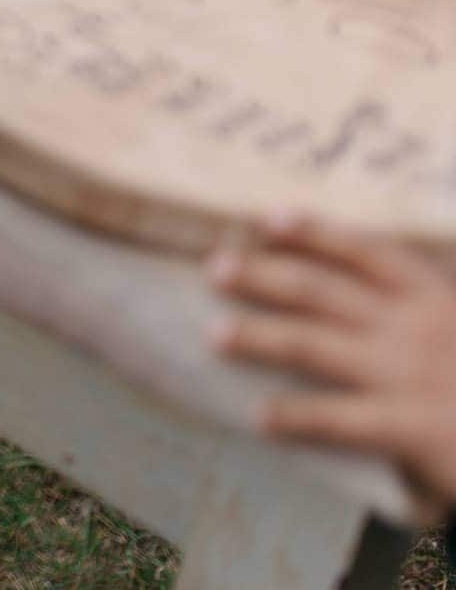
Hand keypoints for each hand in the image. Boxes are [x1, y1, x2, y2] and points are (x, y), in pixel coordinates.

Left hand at [209, 213, 455, 509]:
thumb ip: (424, 317)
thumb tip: (371, 307)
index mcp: (439, 300)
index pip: (367, 252)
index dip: (316, 232)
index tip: (267, 218)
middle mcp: (418, 327)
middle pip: (320, 290)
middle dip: (263, 275)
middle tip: (213, 267)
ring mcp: (412, 375)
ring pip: (313, 345)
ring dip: (257, 336)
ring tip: (214, 334)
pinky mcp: (415, 428)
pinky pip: (340, 418)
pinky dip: (296, 416)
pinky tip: (260, 418)